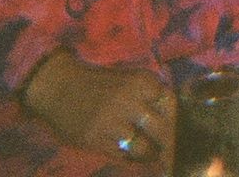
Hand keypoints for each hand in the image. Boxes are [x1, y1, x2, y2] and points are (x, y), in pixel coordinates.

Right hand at [21, 51, 173, 162]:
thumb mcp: (130, 80)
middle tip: (170, 148)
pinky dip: (130, 158)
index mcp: (141, 81)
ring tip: (151, 154)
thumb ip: (151, 96)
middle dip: (168, 141)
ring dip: (150, 154)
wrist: (59, 87)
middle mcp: (128, 99)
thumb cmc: (102, 86)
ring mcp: (110, 121)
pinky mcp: (93, 139)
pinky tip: (131, 155)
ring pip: (144, 147)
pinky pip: (121, 156)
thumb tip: (177, 121)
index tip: (179, 130)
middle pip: (162, 129)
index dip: (176, 120)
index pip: (171, 106)